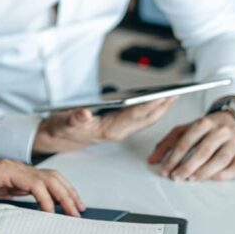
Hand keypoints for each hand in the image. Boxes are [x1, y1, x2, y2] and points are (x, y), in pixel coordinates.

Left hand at [0, 159, 84, 233]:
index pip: (33, 182)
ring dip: (67, 191)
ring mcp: (19, 171)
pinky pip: (46, 181)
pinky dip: (59, 189)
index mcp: (2, 172)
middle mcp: (14, 168)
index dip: (45, 198)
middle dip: (64, 195)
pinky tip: (67, 200)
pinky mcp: (21, 178)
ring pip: (51, 177)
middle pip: (48, 178)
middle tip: (75, 213)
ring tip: (78, 208)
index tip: (51, 215)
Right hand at [32, 96, 176, 154]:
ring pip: (145, 121)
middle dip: (161, 107)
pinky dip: (151, 111)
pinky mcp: (117, 128)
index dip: (150, 106)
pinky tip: (156, 103)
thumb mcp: (63, 122)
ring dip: (159, 110)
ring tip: (172, 96)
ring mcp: (118, 131)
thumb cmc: (61, 129)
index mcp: (107, 129)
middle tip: (176, 94)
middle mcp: (116, 132)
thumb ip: (74, 119)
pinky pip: (140, 121)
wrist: (58, 139)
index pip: (134, 116)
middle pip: (145, 119)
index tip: (163, 97)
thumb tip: (84, 114)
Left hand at [147, 111, 234, 180]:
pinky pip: (234, 167)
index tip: (166, 170)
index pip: (186, 141)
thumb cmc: (209, 127)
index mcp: (204, 122)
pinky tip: (211, 178)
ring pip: (220, 159)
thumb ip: (168, 143)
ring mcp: (234, 142)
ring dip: (204, 172)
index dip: (174, 158)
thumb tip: (152, 159)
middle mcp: (221, 131)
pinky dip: (222, 175)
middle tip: (177, 177)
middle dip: (187, 167)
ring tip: (192, 178)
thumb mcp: (187, 129)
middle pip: (203, 151)